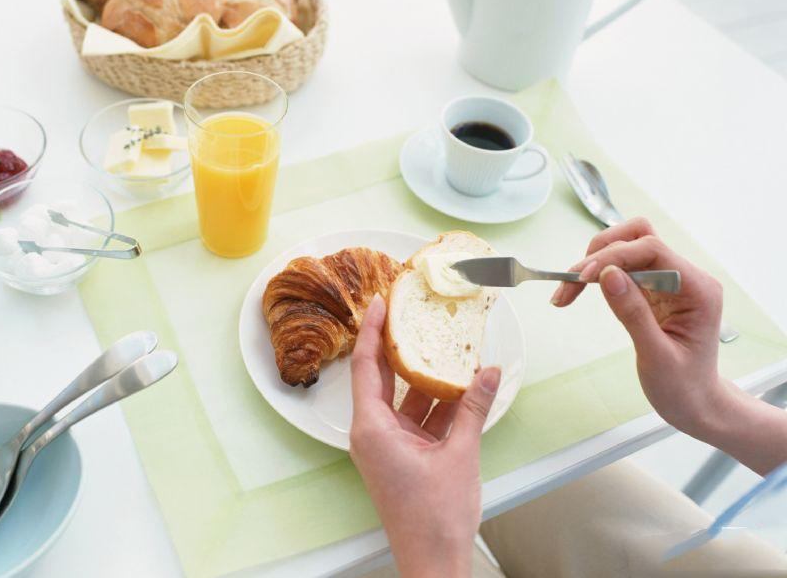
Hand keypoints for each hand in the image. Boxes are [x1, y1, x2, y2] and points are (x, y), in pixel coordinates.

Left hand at [350, 294, 500, 577]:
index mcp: (372, 429)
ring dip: (425, 377)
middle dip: (397, 346)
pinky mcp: (403, 456)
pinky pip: (416, 419)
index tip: (378, 303)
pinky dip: (435, 404)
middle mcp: (373, 434)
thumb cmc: (434, 519)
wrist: (435, 562)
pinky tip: (461, 387)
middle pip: (382, 378)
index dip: (371, 331)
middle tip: (409, 312)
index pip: (366, 367)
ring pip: (405, 399)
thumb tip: (488, 373)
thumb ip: (473, 409)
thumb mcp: (460, 454)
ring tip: (445, 345)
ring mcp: (387, 446)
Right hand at [552, 218, 786, 473]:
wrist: (696, 404)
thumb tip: (608, 275)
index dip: (613, 257)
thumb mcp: (657, 356)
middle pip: (637, 238)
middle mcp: (685, 277)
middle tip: (570, 283)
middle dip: (600, 254)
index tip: (582, 278)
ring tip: (567, 289)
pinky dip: (595, 275)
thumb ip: (633, 313)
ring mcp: (669, 281)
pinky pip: (620, 268)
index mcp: (698, 289)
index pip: (652, 249)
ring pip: (625, 247)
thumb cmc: (683, 387)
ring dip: (594, 262)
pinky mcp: (652, 289)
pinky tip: (576, 292)